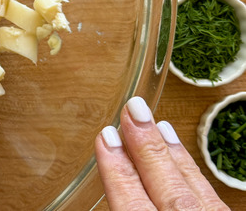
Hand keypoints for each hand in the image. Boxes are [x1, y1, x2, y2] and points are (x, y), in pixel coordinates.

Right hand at [96, 96, 228, 210]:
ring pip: (190, 184)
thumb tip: (103, 184)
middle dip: (145, 146)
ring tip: (149, 120)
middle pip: (165, 186)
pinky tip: (178, 150)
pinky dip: (191, 169)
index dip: (116, 170)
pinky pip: (209, 193)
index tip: (105, 138)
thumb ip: (127, 206)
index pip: (132, 204)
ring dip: (168, 151)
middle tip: (131, 110)